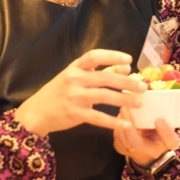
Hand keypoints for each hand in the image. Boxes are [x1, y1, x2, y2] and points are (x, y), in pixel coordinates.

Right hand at [13, 49, 146, 136]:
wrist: (36, 112)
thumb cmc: (57, 92)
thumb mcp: (73, 77)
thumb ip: (95, 72)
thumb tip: (123, 68)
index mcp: (74, 68)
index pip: (94, 56)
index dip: (112, 56)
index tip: (129, 59)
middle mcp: (74, 79)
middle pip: (105, 77)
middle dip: (126, 82)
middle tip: (142, 86)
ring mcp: (74, 97)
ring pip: (104, 96)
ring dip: (124, 100)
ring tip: (139, 102)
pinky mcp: (75, 114)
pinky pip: (98, 117)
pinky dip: (113, 121)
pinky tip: (126, 123)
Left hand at [113, 108, 179, 169]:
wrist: (148, 152)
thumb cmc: (160, 134)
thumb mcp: (172, 126)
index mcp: (167, 145)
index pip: (170, 141)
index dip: (165, 131)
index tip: (159, 119)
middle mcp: (150, 151)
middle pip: (138, 144)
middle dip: (131, 129)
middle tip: (127, 110)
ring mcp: (134, 152)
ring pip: (124, 141)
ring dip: (121, 125)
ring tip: (122, 108)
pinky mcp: (122, 149)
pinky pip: (117, 139)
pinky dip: (116, 127)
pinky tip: (118, 116)